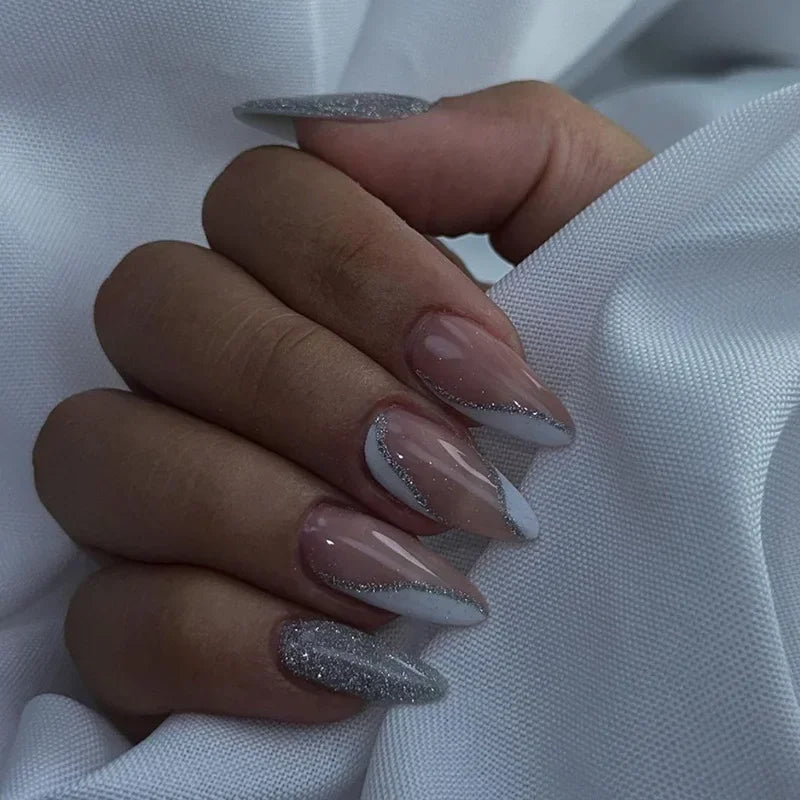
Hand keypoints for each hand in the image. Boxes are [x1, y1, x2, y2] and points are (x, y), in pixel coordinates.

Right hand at [33, 82, 649, 735]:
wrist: (631, 585)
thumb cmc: (616, 404)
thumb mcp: (605, 248)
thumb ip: (502, 152)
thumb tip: (338, 134)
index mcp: (307, 271)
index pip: (259, 202)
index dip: (365, 276)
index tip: (493, 376)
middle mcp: (210, 367)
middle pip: (159, 311)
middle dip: (312, 395)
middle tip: (451, 481)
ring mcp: (161, 495)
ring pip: (99, 455)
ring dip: (263, 516)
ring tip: (411, 579)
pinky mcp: (151, 628)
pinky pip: (115, 623)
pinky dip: (224, 645)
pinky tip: (344, 664)